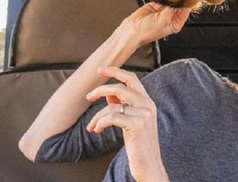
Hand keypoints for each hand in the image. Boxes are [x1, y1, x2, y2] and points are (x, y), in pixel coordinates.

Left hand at [85, 67, 169, 181]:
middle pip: (120, 87)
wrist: (150, 167)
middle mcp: (148, 105)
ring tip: (91, 127)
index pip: (132, 79)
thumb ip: (123, 106)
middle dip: (100, 90)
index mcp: (147, 102)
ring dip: (97, 116)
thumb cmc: (139, 146)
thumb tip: (109, 93)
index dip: (115, 71)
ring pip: (112, 105)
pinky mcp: (138, 125)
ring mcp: (144, 114)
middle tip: (88, 97)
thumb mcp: (131, 122)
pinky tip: (97, 130)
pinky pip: (112, 117)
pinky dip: (100, 123)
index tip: (100, 69)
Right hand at [120, 2, 191, 46]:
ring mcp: (163, 10)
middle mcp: (170, 17)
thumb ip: (171, 9)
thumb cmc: (146, 32)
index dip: (187, 2)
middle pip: (178, 4)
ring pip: (170, 0)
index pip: (185, 10)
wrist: (132, 30)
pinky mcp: (155, 5)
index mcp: (176, 24)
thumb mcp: (163, 20)